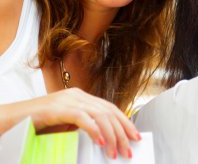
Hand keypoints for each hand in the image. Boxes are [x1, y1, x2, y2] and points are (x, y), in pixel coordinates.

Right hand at [0, 88, 140, 159]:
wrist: (13, 119)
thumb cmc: (39, 124)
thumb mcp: (66, 124)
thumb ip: (83, 125)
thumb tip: (104, 139)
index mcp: (82, 97)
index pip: (110, 108)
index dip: (124, 121)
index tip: (134, 135)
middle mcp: (78, 95)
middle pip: (109, 111)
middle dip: (122, 130)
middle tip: (129, 148)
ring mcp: (69, 100)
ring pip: (99, 114)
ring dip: (111, 135)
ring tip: (115, 151)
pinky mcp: (58, 108)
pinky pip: (82, 117)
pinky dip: (94, 130)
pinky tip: (100, 142)